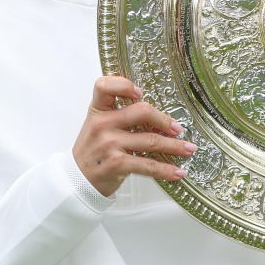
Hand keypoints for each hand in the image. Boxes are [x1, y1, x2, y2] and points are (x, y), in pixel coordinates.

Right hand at [73, 76, 196, 196]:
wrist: (77, 180)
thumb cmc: (92, 150)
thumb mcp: (97, 125)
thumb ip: (118, 115)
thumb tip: (156, 116)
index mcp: (97, 110)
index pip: (104, 86)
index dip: (124, 85)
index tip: (140, 91)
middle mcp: (103, 124)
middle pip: (141, 111)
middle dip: (165, 120)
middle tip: (177, 128)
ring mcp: (110, 144)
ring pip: (151, 140)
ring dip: (175, 146)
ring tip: (188, 149)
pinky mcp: (118, 164)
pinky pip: (148, 165)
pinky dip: (166, 170)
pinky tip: (178, 171)